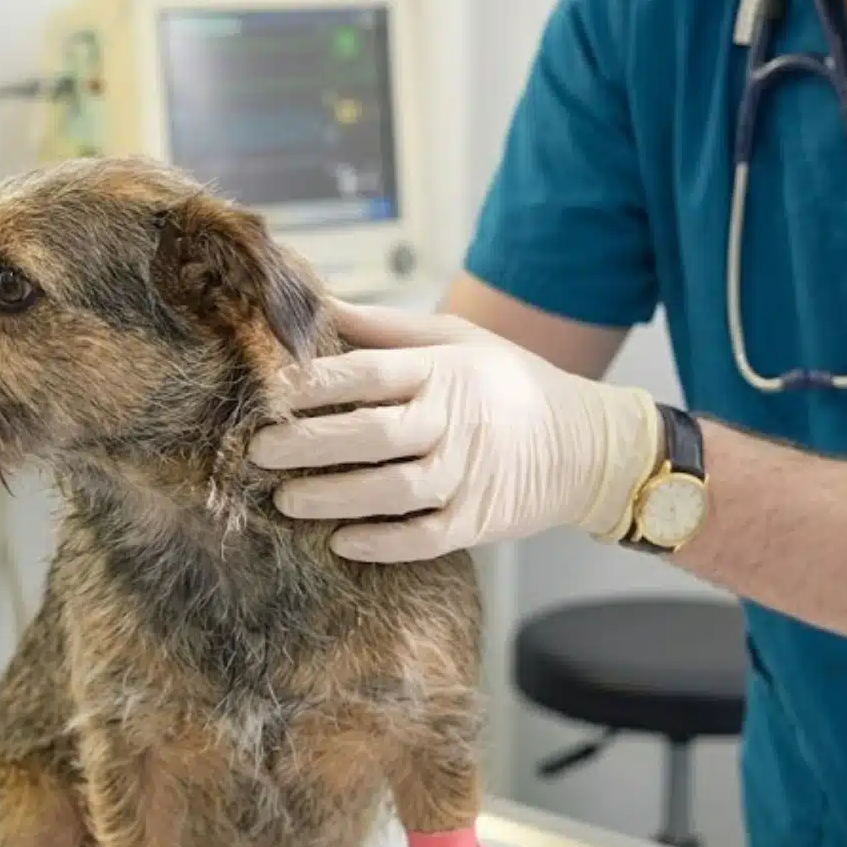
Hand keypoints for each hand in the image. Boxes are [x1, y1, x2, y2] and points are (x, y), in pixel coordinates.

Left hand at [248, 301, 661, 561]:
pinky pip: (424, 538)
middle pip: (373, 433)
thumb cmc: (506, 382)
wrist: (587, 443)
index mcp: (443, 370)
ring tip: (286, 500)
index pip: (369, 373)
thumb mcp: (454, 339)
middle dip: (310, 443)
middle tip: (259, 450)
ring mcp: (469, 474)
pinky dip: (382, 544)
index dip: (316, 383)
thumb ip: (383, 328)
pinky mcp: (479, 520)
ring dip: (335, 498)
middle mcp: (454, 421)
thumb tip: (315, 302)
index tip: (268, 390)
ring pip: (393, 491)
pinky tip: (341, 543)